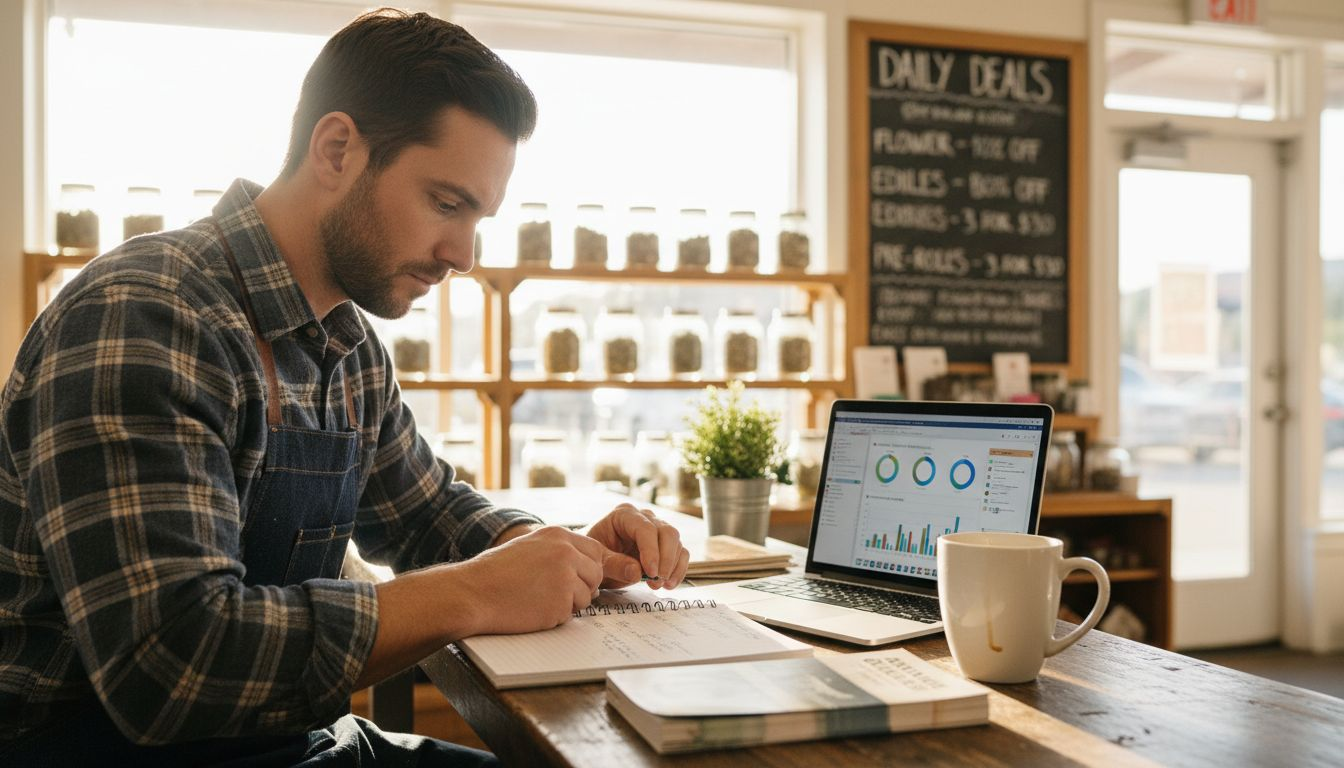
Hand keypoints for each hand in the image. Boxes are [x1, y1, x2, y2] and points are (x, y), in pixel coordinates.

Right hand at [449, 525, 605, 635]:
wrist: (474, 592)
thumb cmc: (495, 572)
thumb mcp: (530, 546)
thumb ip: (559, 552)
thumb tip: (586, 570)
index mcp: (558, 535)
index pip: (595, 551)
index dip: (588, 567)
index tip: (576, 577)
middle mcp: (566, 552)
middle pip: (596, 573)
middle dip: (583, 586)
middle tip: (558, 593)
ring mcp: (565, 577)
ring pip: (587, 596)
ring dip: (570, 603)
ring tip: (540, 600)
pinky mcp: (560, 602)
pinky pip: (571, 614)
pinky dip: (556, 616)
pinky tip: (534, 609)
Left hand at [585, 504, 688, 589]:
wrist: (593, 562)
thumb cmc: (592, 557)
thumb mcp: (596, 562)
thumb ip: (613, 565)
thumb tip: (637, 572)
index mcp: (624, 515)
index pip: (645, 529)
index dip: (651, 551)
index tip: (651, 573)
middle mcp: (643, 518)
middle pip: (667, 532)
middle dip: (665, 559)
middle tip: (656, 581)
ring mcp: (656, 530)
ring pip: (676, 542)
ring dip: (672, 566)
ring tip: (660, 585)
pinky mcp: (664, 545)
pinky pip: (680, 553)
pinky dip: (678, 570)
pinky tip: (668, 584)